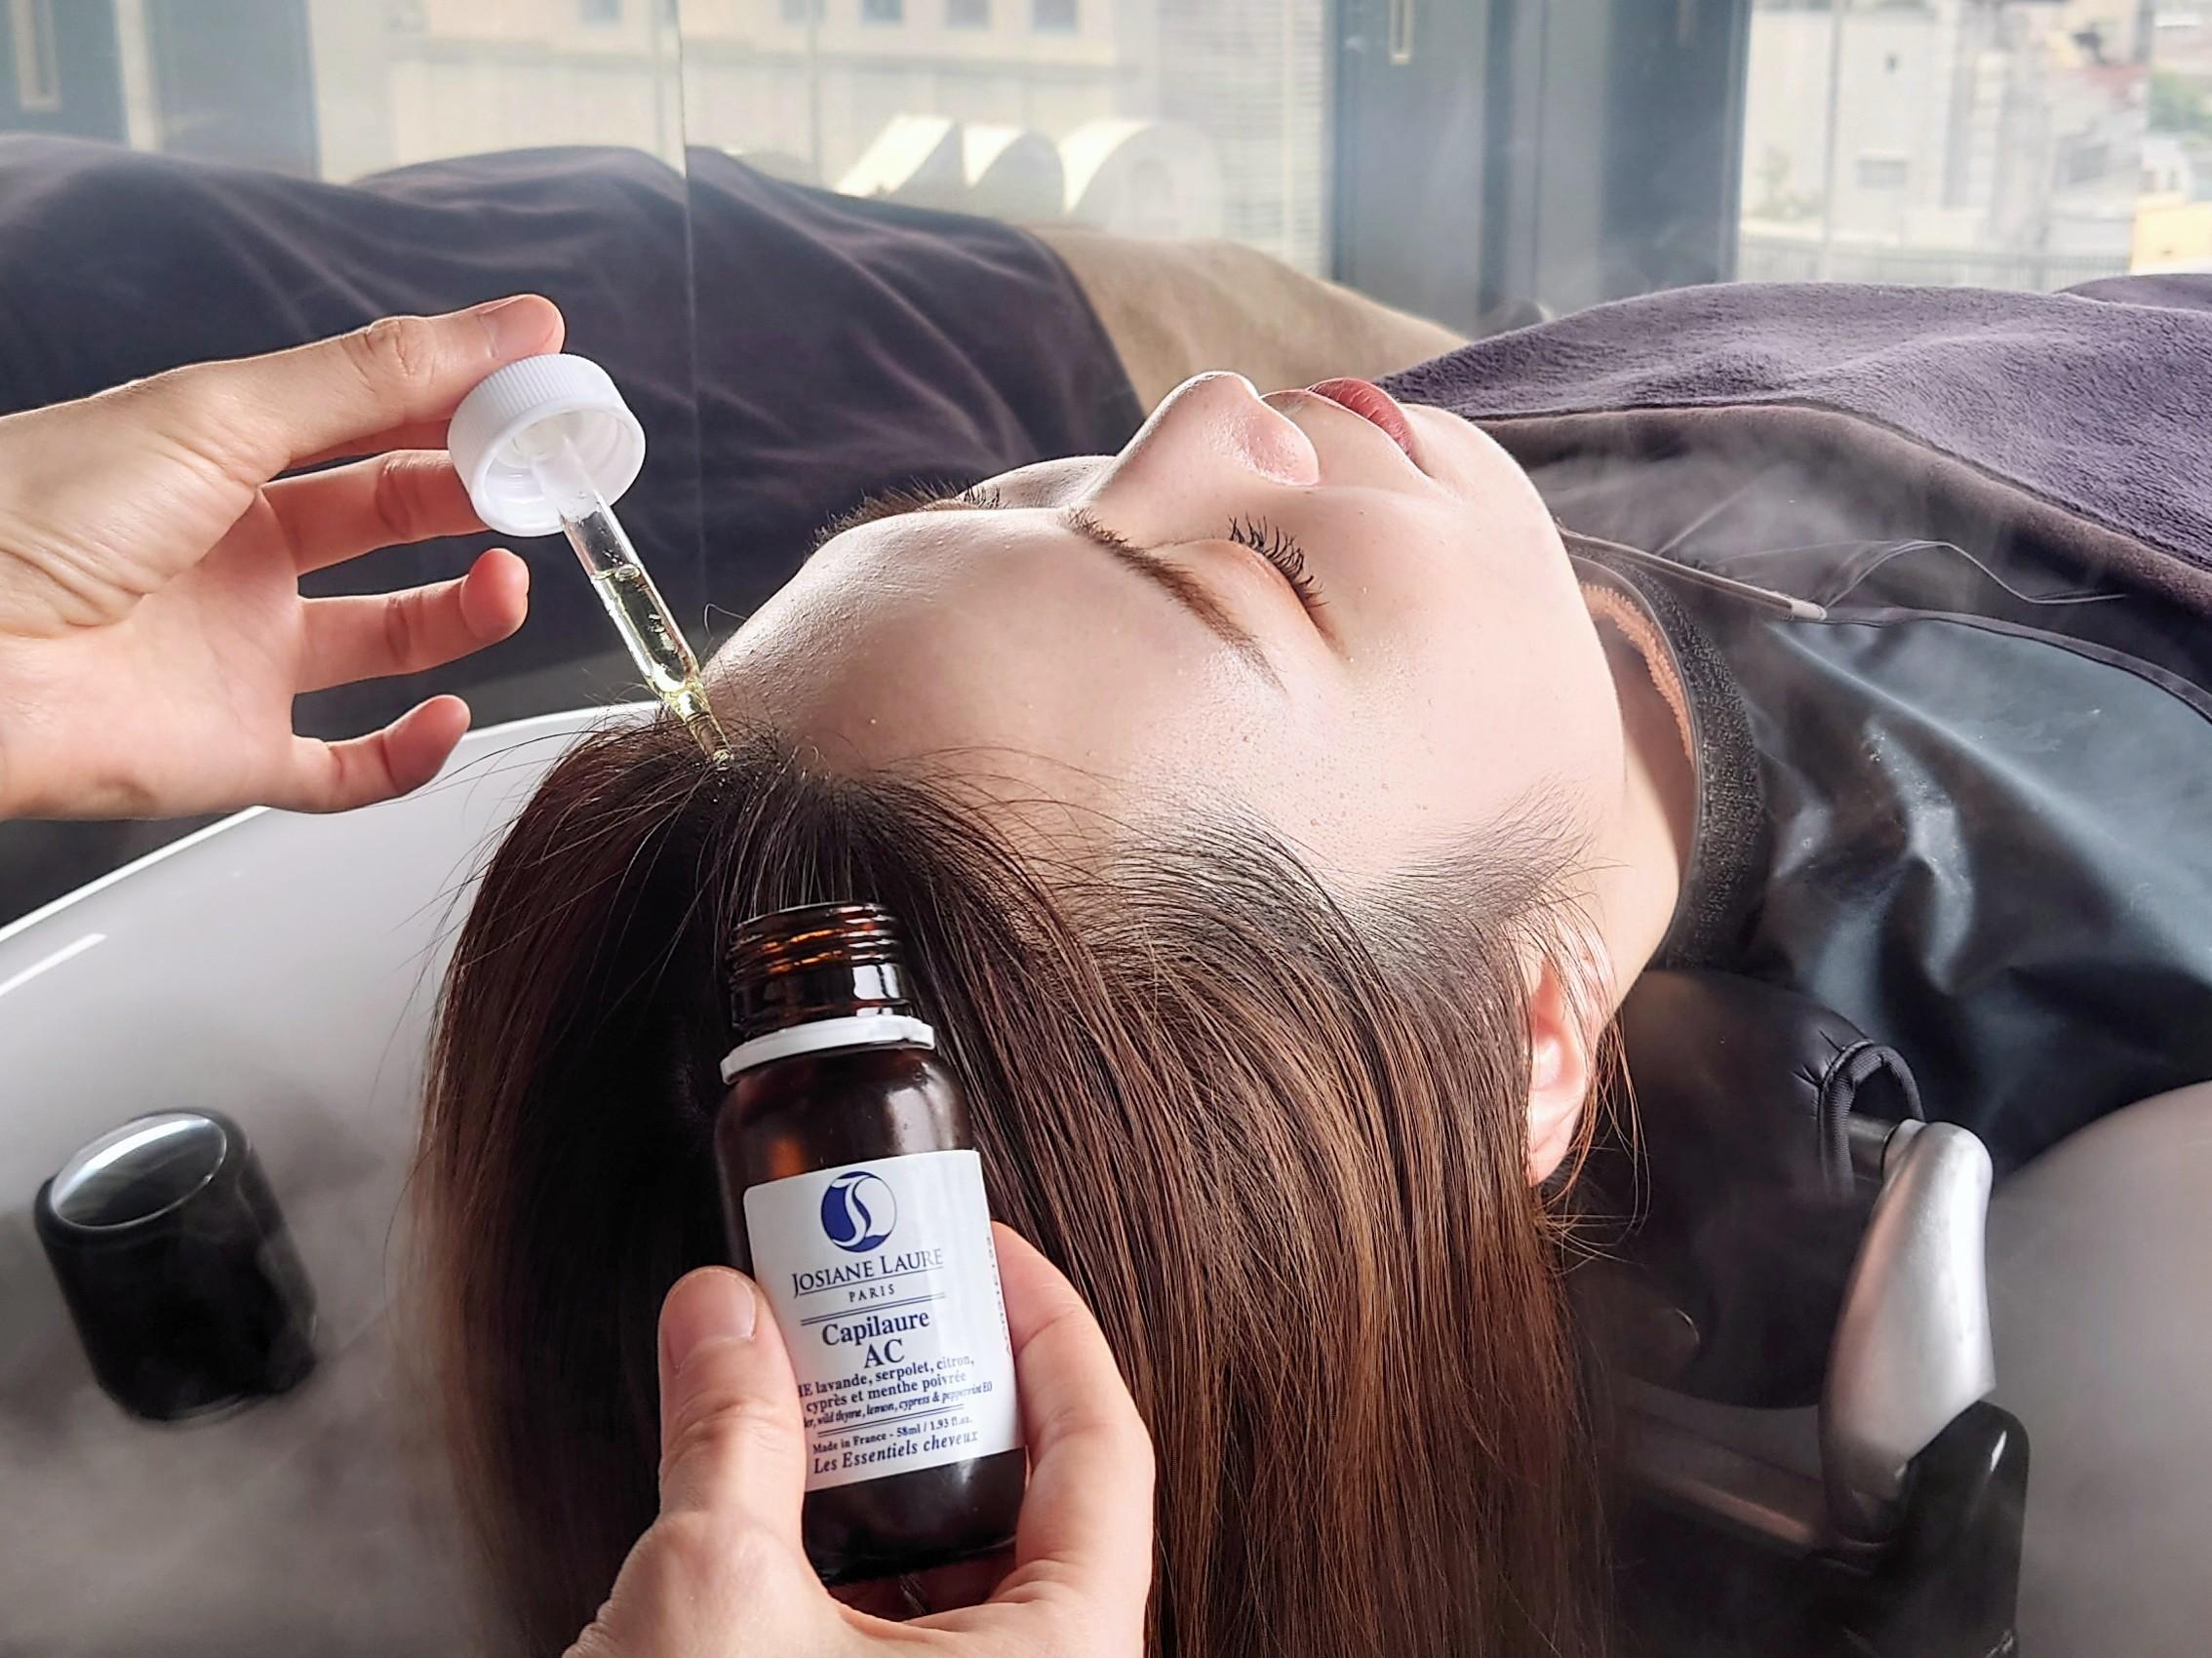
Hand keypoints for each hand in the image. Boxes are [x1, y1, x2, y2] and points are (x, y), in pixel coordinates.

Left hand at [0, 296, 565, 818]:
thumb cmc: (37, 513)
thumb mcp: (220, 414)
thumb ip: (374, 376)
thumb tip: (513, 325)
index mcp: (222, 461)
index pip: (369, 424)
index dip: (457, 407)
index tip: (540, 392)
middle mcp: (237, 556)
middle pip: (388, 524)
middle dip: (471, 499)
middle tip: (541, 484)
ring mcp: (238, 657)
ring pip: (388, 641)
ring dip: (464, 614)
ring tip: (506, 583)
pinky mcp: (232, 753)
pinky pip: (348, 768)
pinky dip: (413, 753)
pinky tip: (448, 714)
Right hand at [571, 1225, 1153, 1657]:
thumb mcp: (712, 1595)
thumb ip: (732, 1431)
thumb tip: (719, 1308)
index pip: (1105, 1450)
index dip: (1047, 1328)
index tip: (983, 1252)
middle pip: (1039, 1503)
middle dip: (951, 1391)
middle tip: (884, 1304)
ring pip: (970, 1574)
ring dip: (891, 1475)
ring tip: (818, 1388)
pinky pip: (914, 1637)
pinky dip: (856, 1560)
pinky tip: (783, 1505)